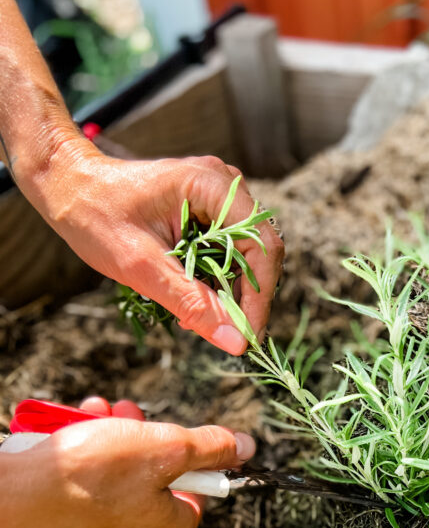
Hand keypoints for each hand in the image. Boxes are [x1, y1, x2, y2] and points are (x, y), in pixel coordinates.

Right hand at [0, 414, 254, 527]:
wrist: (5, 504)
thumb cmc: (84, 477)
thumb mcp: (163, 446)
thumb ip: (210, 446)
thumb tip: (245, 447)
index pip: (197, 492)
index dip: (185, 454)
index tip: (165, 430)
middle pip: (151, 484)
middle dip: (138, 439)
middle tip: (122, 413)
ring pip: (111, 485)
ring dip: (104, 443)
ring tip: (87, 416)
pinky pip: (76, 497)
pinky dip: (72, 466)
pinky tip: (59, 442)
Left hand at [18, 140, 283, 353]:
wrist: (67, 186)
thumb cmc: (96, 218)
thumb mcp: (143, 268)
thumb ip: (193, 303)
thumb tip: (236, 342)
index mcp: (212, 186)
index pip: (262, 248)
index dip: (261, 296)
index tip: (248, 336)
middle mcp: (224, 185)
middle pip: (260, 252)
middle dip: (246, 296)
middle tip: (225, 332)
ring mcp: (218, 195)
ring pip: (246, 255)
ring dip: (230, 290)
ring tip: (200, 317)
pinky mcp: (209, 208)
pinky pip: (229, 251)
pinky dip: (216, 279)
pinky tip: (193, 296)